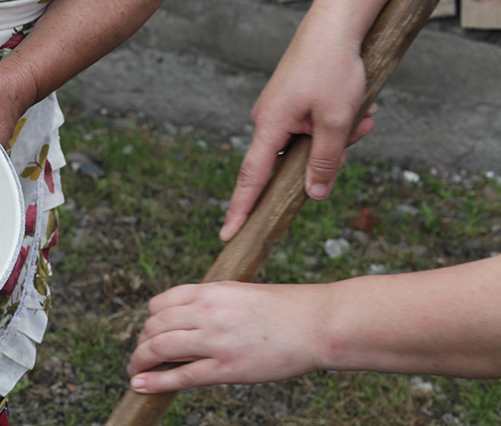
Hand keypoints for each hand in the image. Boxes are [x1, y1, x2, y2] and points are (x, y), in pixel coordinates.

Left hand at [127, 282, 327, 392]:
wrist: (320, 324)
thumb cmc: (288, 310)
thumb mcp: (242, 294)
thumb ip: (213, 304)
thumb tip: (188, 321)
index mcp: (211, 291)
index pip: (161, 304)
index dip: (150, 321)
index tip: (150, 332)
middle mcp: (208, 313)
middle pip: (154, 327)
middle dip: (142, 343)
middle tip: (141, 357)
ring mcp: (216, 341)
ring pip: (159, 349)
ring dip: (139, 361)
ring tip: (135, 371)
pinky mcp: (226, 368)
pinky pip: (179, 377)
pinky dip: (153, 382)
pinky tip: (140, 386)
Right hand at [219, 6, 376, 241]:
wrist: (335, 23)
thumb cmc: (333, 65)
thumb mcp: (337, 119)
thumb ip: (325, 160)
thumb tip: (316, 193)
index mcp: (270, 126)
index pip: (251, 178)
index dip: (241, 208)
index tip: (229, 233)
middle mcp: (268, 120)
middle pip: (294, 159)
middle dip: (331, 151)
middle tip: (362, 128)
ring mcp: (280, 110)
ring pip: (311, 140)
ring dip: (341, 131)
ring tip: (365, 110)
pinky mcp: (292, 101)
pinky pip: (315, 123)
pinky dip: (338, 118)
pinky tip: (358, 102)